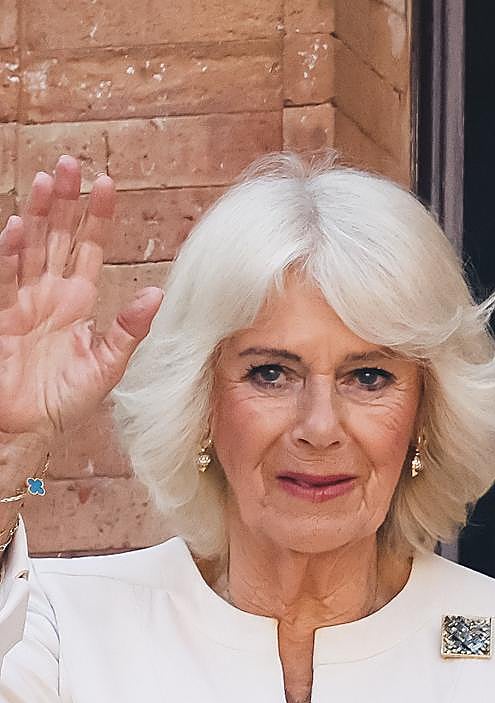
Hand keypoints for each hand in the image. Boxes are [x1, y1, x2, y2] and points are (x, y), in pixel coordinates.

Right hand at [0, 155, 162, 438]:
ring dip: (38, 213)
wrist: (27, 427)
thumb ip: (129, 330)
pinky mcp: (0, 313)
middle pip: (58, 236)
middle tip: (74, 162)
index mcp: (78, 301)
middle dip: (66, 200)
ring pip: (30, 245)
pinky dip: (10, 251)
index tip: (107, 184)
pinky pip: (4, 276)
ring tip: (48, 179)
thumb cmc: (66, 400)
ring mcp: (21, 299)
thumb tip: (157, 294)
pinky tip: (17, 226)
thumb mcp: (107, 366)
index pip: (89, 248)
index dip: (97, 217)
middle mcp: (49, 293)